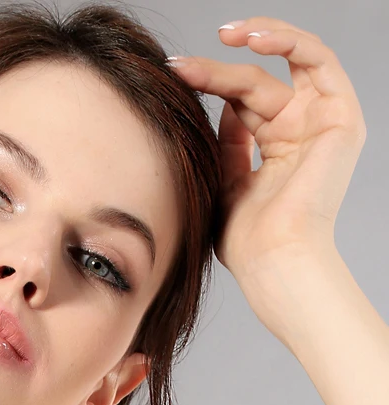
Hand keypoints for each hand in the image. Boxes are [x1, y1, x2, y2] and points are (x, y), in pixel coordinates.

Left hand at [168, 17, 366, 334]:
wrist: (270, 259)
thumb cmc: (245, 239)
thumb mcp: (224, 182)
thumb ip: (225, 144)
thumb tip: (222, 106)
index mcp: (277, 148)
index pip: (242, 102)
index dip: (209, 84)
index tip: (174, 76)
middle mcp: (301, 132)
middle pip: (256, 84)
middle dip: (216, 71)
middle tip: (179, 66)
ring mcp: (321, 123)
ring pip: (282, 67)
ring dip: (254, 42)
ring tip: (222, 35)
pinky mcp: (340, 117)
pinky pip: (318, 61)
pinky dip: (288, 41)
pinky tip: (251, 39)